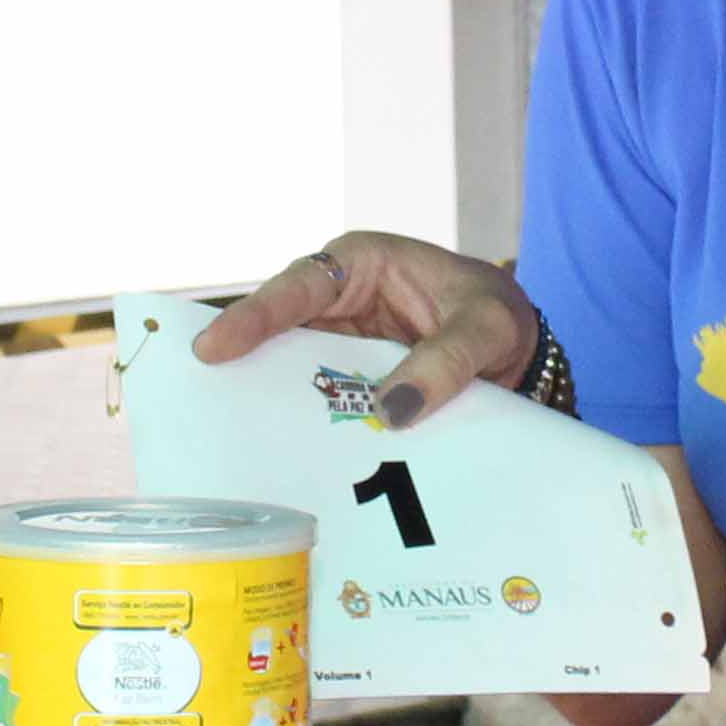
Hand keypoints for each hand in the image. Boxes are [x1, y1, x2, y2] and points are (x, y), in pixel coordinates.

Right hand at [194, 230, 532, 430]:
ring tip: (236, 442)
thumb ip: (447, 361)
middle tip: (204, 404)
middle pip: (279, 336)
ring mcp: (341, 348)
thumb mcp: (487, 327)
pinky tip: (295, 461)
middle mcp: (340, 304)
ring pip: (293, 376)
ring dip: (274, 407)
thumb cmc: (498, 316)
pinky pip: (321, 407)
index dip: (253, 316)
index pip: (299, 287)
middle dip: (245, 368)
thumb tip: (390, 410)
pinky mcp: (351, 387)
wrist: (521, 356)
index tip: (214, 348)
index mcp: (362, 264)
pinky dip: (309, 431)